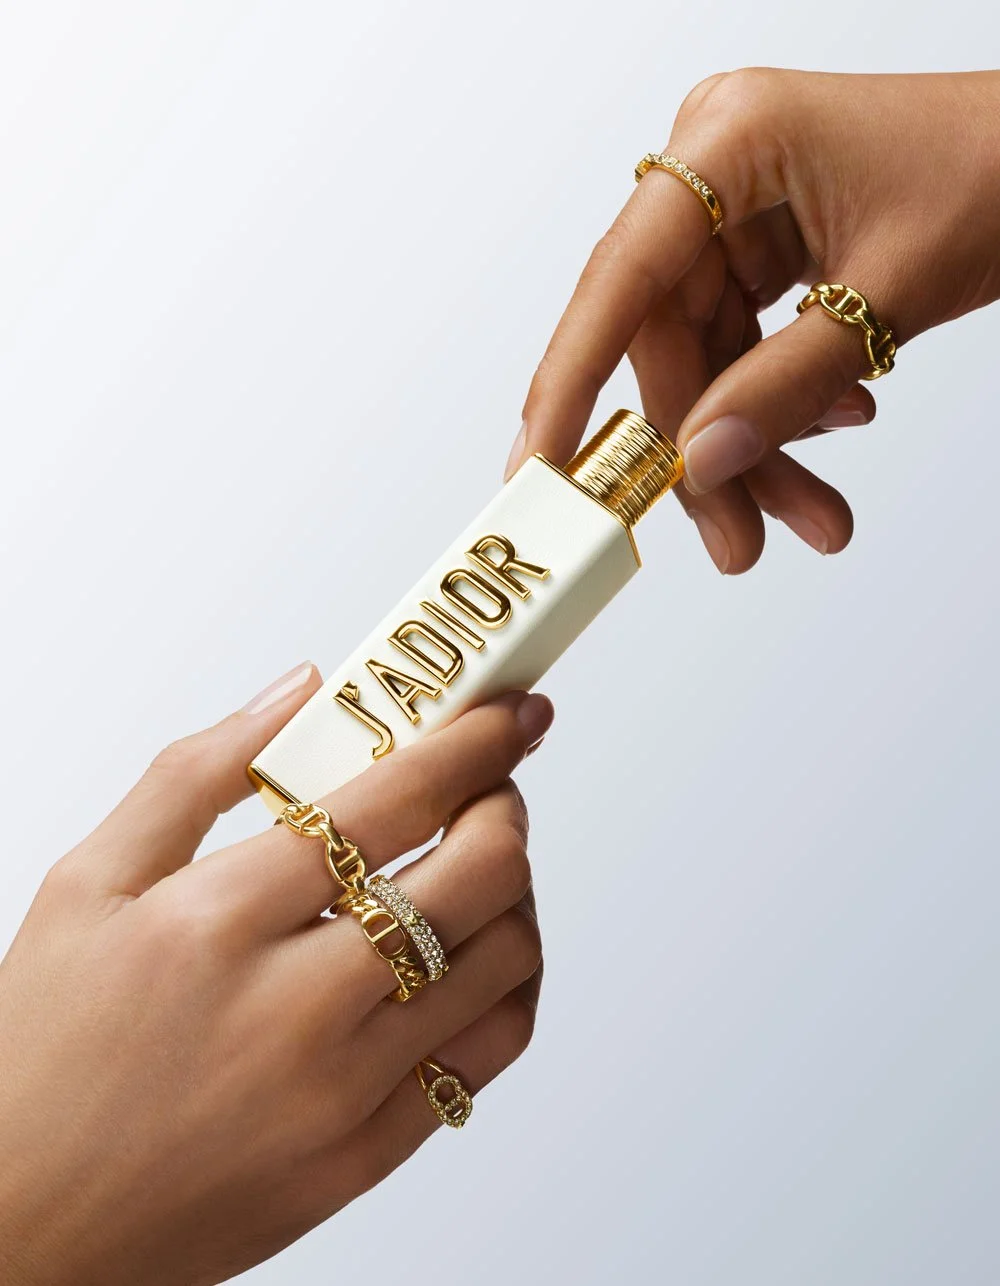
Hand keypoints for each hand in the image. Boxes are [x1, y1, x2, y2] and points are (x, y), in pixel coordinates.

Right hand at [0, 663, 552, 1285]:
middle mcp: (290, 1008)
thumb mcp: (87, 884)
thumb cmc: (43, 1051)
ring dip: (516, 891)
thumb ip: (195, 773)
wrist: (21, 1228)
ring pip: (504, 962)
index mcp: (215, 920)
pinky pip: (488, 1057)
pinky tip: (474, 956)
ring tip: (480, 867)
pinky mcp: (363, 1158)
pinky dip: (508, 985)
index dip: (473, 742)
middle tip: (488, 787)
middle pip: (477, 875)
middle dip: (505, 805)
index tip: (510, 711)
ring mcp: (337, 1093)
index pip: (392, 802)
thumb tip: (299, 689)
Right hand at [508, 69, 999, 572]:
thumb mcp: (887, 295)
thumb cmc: (999, 170)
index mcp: (732, 139)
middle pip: (667, 339)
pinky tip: (832, 427)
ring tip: (809, 515)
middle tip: (735, 539)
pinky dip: (778, 401)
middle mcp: (715, 168)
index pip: (622, 278)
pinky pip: (742, 344)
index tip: (544, 464)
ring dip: (751, 443)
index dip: (572, 379)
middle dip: (706, 447)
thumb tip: (701, 465)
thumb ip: (785, 386)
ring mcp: (735, 206)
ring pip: (705, 356)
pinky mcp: (760, 242)